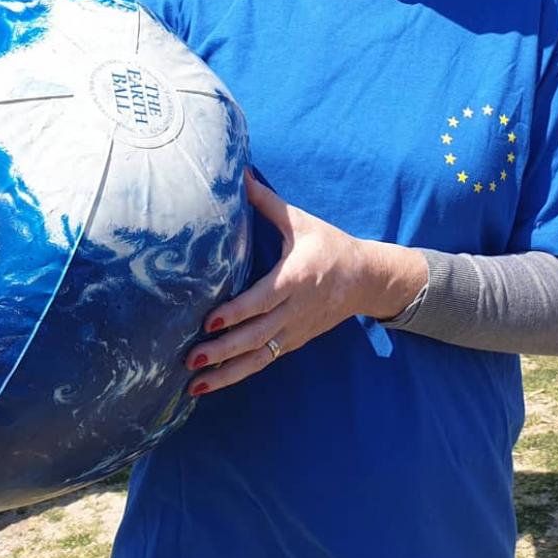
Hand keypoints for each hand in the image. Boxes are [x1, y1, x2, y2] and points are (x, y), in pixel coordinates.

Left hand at [183, 172, 426, 395]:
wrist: (367, 279)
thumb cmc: (329, 245)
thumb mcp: (301, 221)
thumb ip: (267, 202)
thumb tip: (239, 173)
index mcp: (296, 278)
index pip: (263, 300)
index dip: (237, 313)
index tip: (210, 322)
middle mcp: (296, 310)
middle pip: (257, 335)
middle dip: (223, 350)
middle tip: (191, 358)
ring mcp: (295, 331)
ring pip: (259, 357)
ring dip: (227, 373)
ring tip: (195, 384)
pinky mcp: (294, 342)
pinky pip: (265, 361)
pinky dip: (240, 374)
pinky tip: (213, 382)